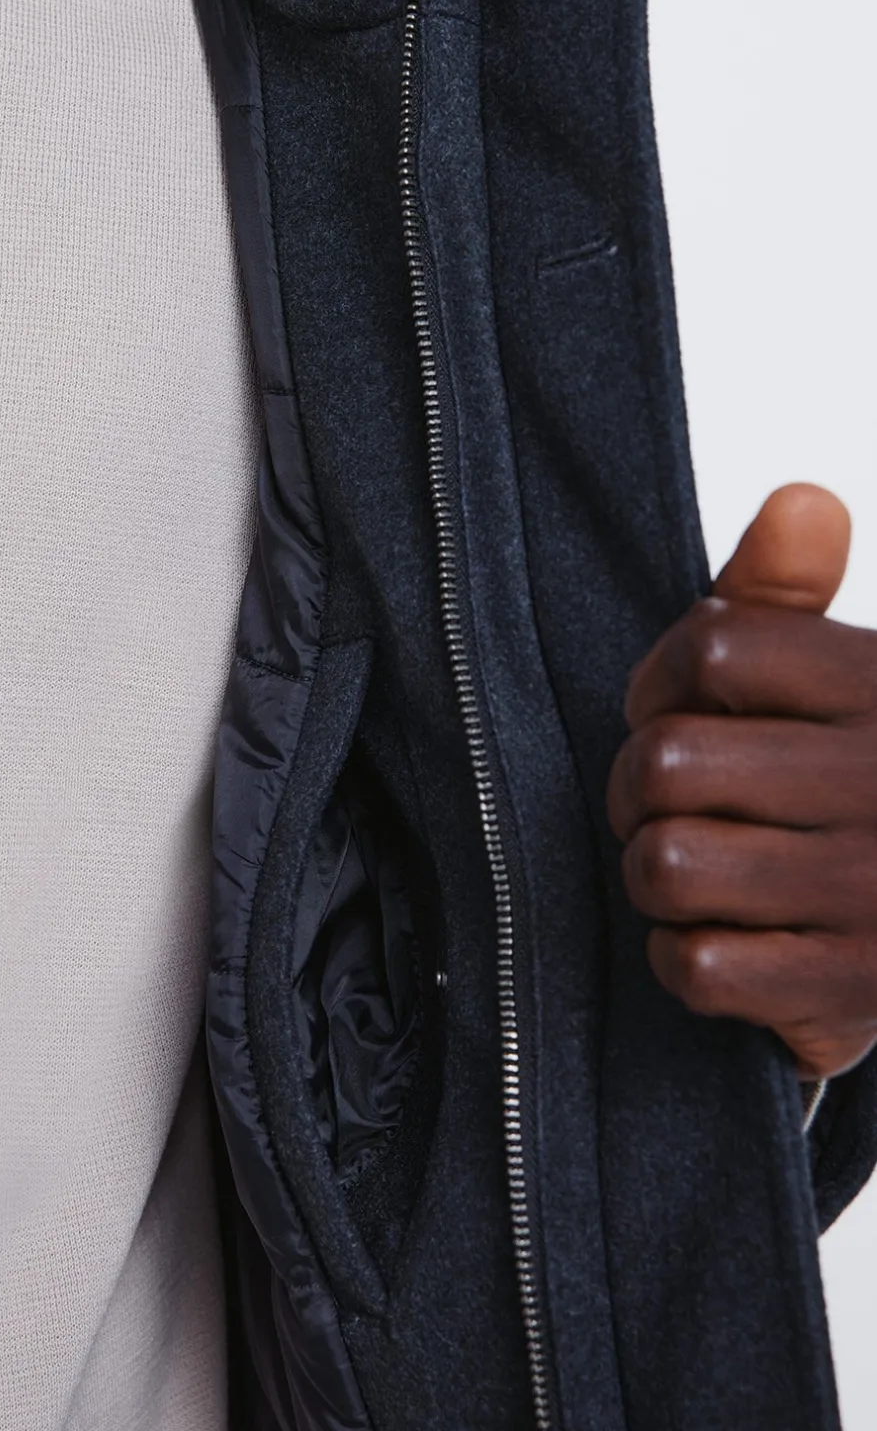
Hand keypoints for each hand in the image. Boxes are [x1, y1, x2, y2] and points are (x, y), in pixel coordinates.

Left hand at [607, 483, 876, 1080]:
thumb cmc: (861, 775)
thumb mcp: (834, 672)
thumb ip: (788, 591)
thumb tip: (801, 498)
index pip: (712, 651)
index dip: (657, 682)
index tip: (670, 709)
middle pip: (664, 764)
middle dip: (635, 788)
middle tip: (662, 802)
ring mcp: (874, 892)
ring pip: (667, 865)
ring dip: (655, 873)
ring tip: (693, 867)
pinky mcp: (852, 990)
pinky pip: (699, 966)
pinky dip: (685, 958)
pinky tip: (721, 938)